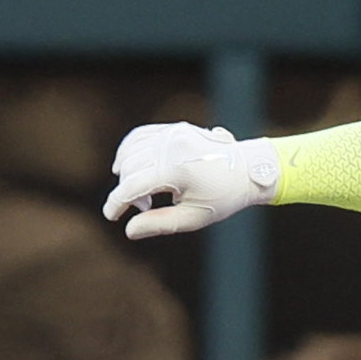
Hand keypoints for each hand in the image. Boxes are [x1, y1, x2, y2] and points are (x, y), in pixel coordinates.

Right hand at [102, 122, 279, 238]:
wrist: (249, 169)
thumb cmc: (225, 197)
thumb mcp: (195, 217)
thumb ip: (160, 224)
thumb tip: (129, 230)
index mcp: (178, 168)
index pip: (132, 186)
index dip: (116, 203)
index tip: (111, 216)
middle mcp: (173, 146)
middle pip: (129, 169)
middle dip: (128, 191)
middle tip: (145, 207)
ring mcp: (173, 134)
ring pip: (130, 152)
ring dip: (128, 173)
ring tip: (147, 192)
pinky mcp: (173, 129)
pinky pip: (139, 137)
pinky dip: (130, 151)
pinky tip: (131, 167)